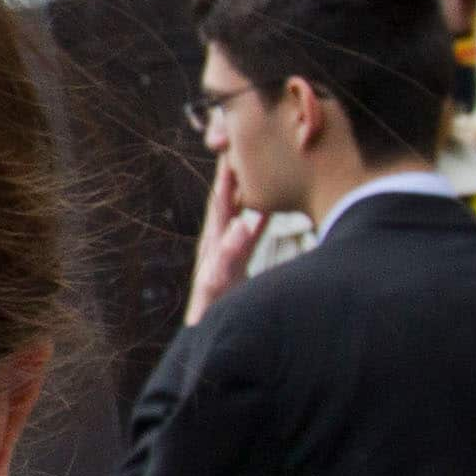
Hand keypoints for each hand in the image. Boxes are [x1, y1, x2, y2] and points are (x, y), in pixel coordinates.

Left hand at [187, 159, 262, 324]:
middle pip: (225, 201)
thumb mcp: (221, 278)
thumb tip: (243, 222)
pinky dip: (257, 216)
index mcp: (214, 241)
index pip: (220, 202)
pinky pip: (248, 231)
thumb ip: (231, 252)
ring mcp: (226, 248)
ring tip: (251, 169)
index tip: (232, 153)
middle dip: (232, 177)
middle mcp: (218, 240)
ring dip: (243, 192)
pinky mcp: (237, 260)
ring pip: (236, 213)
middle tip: (238, 148)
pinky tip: (266, 207)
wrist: (209, 327)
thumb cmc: (213, 307)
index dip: (227, 179)